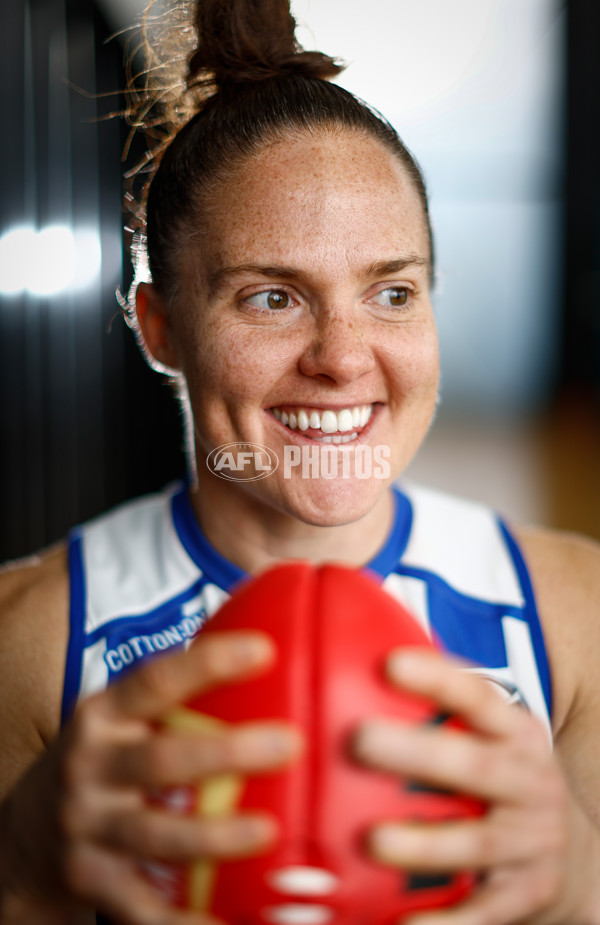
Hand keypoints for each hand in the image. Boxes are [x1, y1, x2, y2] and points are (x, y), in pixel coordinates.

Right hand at [0, 631, 301, 923]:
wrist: (23, 834)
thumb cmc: (102, 763)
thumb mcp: (121, 721)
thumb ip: (175, 699)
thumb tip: (267, 656)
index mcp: (104, 716)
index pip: (156, 681)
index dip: (209, 663)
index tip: (264, 650)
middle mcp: (91, 767)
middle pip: (162, 759)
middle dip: (227, 752)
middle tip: (289, 743)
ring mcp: (87, 827)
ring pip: (154, 835)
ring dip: (214, 836)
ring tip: (269, 831)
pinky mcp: (89, 880)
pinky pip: (143, 908)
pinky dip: (185, 920)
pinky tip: (228, 922)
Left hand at [352, 648, 571, 924]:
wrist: (581, 859)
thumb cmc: (506, 780)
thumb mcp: (496, 737)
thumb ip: (445, 706)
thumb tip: (363, 650)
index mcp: (518, 733)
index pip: (478, 697)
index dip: (436, 678)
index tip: (389, 663)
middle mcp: (531, 782)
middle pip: (474, 766)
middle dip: (418, 753)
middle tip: (359, 740)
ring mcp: (532, 842)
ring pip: (476, 843)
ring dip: (425, 843)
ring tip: (373, 839)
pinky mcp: (527, 896)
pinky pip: (482, 914)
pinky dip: (443, 923)